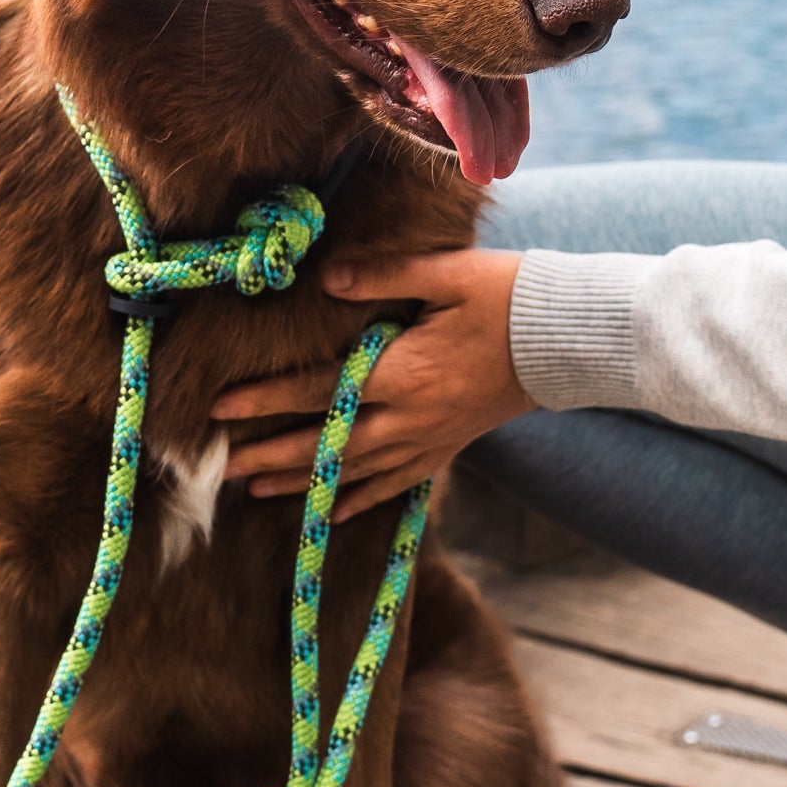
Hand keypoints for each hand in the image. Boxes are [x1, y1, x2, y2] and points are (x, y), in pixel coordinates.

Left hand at [213, 249, 534, 519]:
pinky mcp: (447, 446)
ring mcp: (429, 438)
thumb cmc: (506, 296)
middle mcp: (410, 417)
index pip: (319, 391)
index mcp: (403, 372)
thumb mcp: (446, 274)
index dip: (266, 400)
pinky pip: (395, 483)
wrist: (565, 340)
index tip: (220, 408)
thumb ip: (382, 276)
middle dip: (270, 454)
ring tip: (254, 488)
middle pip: (327, 444)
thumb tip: (325, 278)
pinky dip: (359, 499)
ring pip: (353, 471)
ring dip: (302, 481)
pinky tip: (330, 513)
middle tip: (221, 465)